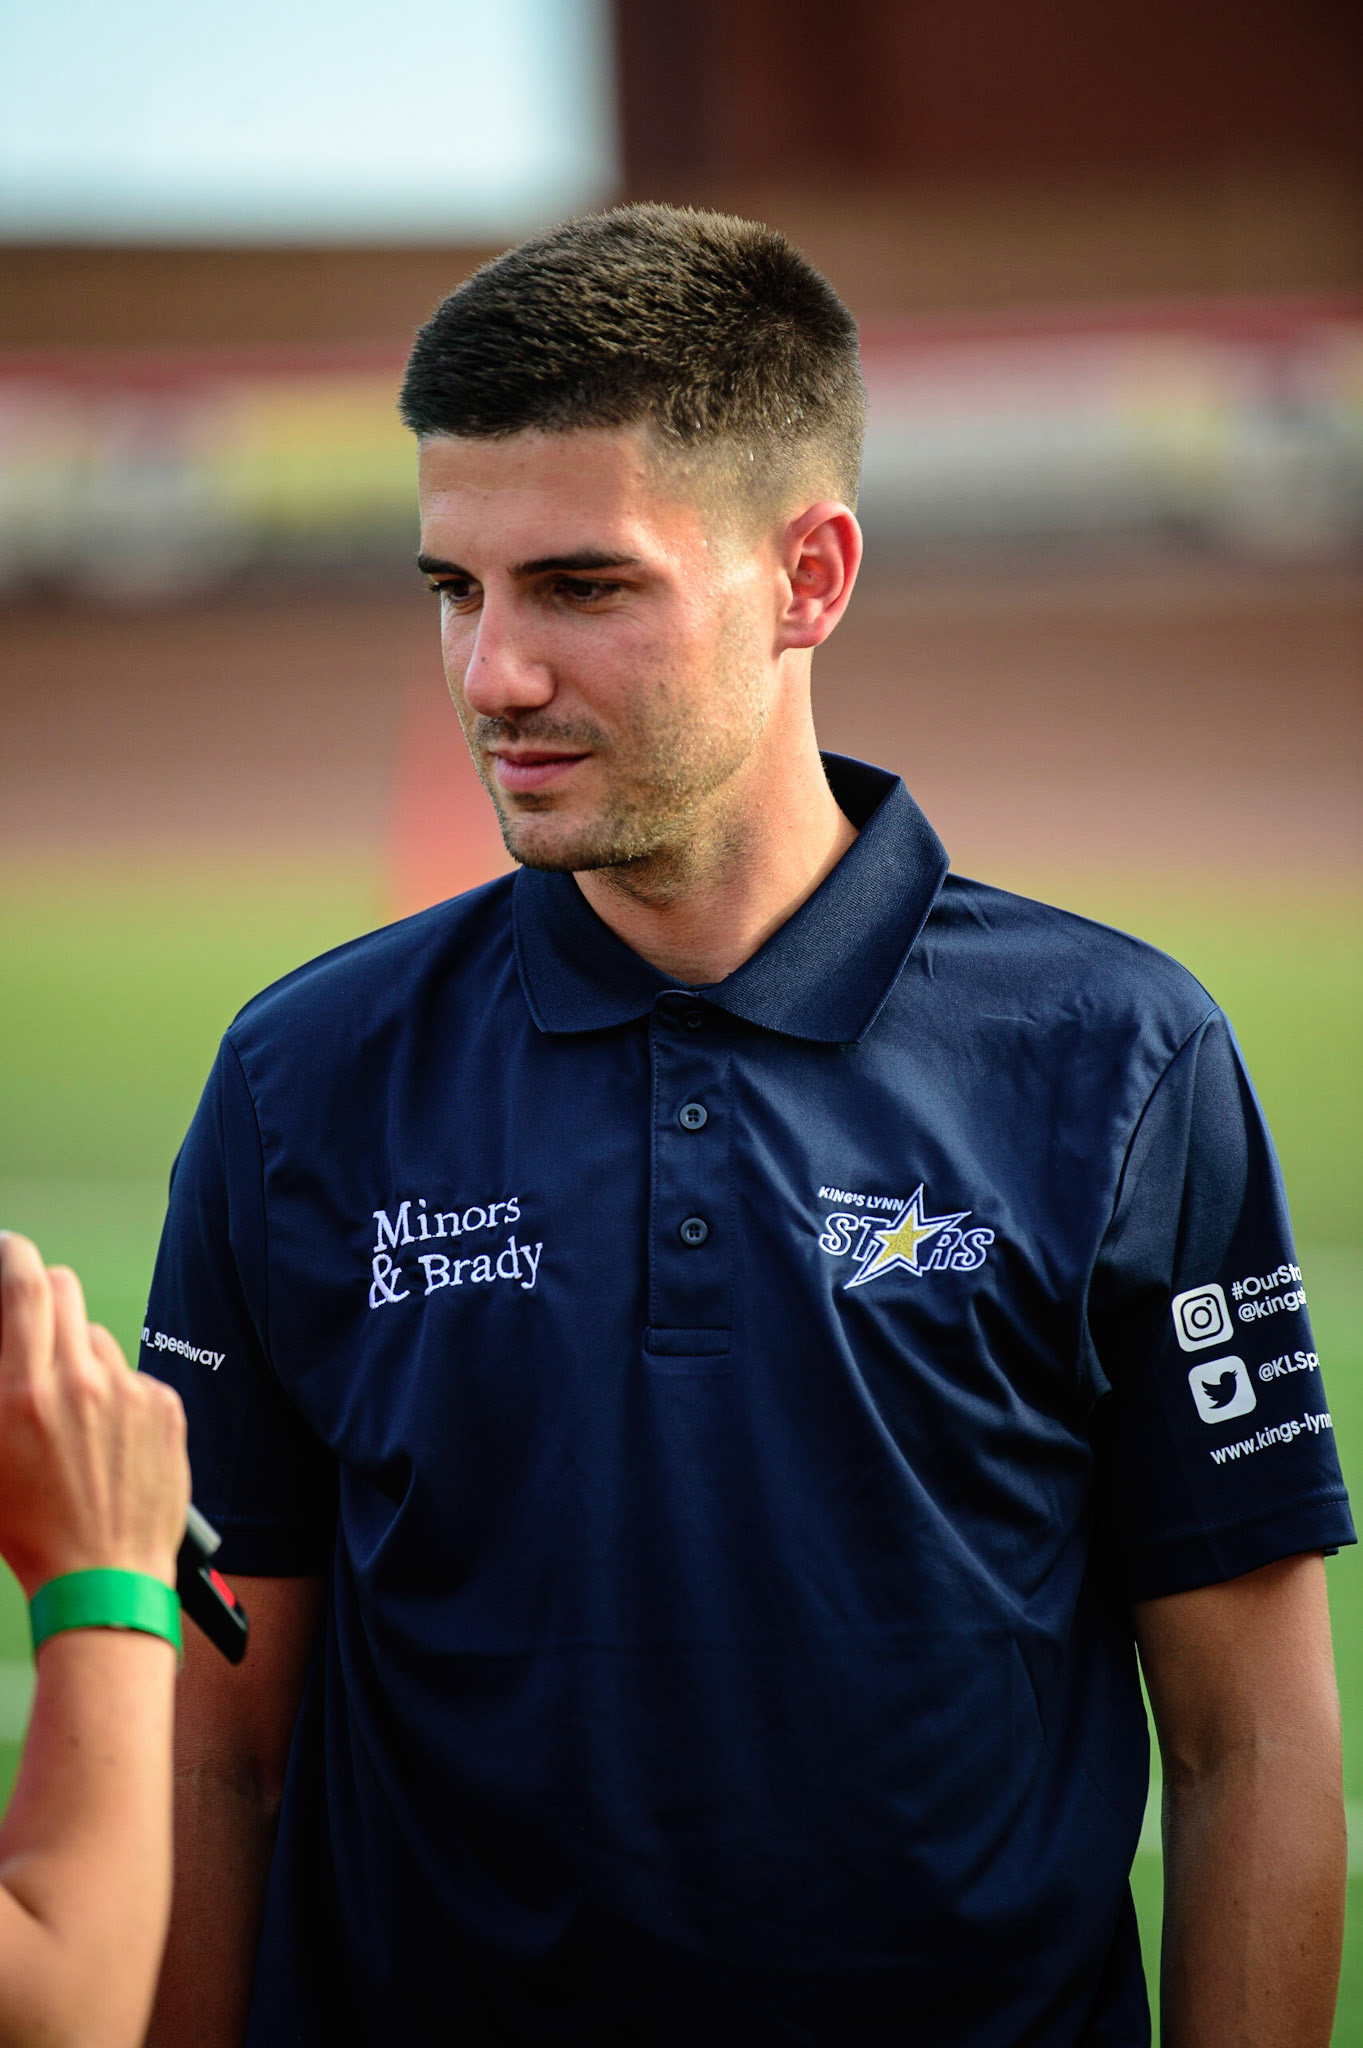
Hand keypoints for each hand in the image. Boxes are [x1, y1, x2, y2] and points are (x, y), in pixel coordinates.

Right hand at [0, 1232, 189, 1597]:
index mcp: (25, 1394)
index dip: (12, 1253)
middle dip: (44, 1297)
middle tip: (33, 1325)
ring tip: (71, 1414)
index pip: (25, 1287)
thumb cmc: (33, 1530)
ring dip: (79, 1356)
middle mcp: (81, 1384)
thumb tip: (7, 1340)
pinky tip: (108, 1438)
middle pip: (65, 1291)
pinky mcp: (166, 1406)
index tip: (7, 1249)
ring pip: (97, 1338)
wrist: (105, 1578)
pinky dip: (118, 1394)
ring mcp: (129, 1393)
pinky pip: (133, 1376)